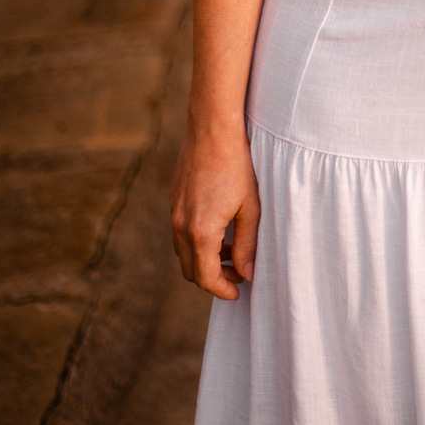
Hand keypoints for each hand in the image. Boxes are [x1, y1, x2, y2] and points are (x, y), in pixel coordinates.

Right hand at [170, 124, 260, 298]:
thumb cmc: (237, 167)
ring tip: (231, 251)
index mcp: (200, 232)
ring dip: (204, 259)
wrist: (212, 131)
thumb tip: (247, 272)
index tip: (238, 293)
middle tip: (237, 274)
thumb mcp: (250, 208)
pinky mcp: (173, 200)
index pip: (205, 278)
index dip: (222, 290)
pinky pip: (180, 233)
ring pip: (183, 252)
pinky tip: (219, 229)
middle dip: (213, 278)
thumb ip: (247, 245)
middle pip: (190, 271)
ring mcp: (174, 212)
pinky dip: (196, 241)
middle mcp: (180, 226)